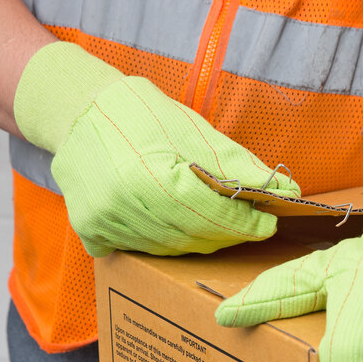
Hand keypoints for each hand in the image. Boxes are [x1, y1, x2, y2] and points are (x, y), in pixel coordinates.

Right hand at [14, 42, 299, 256]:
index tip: (269, 223)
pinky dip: (167, 242)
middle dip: (229, 234)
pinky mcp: (89, 230)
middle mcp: (124, 207)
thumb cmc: (140, 113)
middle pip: (194, 237)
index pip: (213, 216)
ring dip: (201, 240)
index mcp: (152, 177)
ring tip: (218, 223)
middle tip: (248, 224)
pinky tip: (178, 225)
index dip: (246, 224)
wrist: (77, 111)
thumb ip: (239, 164)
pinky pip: (140, 250)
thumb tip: (285, 189)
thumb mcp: (193, 129)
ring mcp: (103, 223)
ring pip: (170, 249)